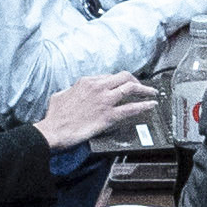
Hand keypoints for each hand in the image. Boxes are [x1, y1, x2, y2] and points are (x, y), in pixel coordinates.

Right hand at [40, 74, 156, 151]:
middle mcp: (98, 87)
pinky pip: (131, 108)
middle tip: (141, 86)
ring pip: (131, 88)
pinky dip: (144, 105)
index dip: (119, 81)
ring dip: (144, 89)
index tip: (123, 85)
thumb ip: (72, 90)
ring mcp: (105, 100)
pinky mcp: (109, 116)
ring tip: (152, 93)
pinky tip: (151, 105)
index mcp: (87, 81)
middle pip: (124, 77)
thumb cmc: (55, 116)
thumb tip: (74, 92)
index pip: (109, 76)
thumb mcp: (60, 94)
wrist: (54, 130)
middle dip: (135, 80)